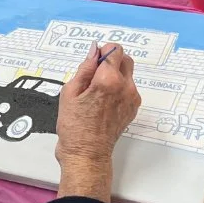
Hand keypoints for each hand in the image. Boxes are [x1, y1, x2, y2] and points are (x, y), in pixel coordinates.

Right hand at [55, 42, 141, 202]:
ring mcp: (132, 98)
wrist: (87, 153)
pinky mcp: (133, 108)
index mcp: (108, 80)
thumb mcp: (70, 92)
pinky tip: (102, 103)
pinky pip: (128, 89)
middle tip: (93, 76)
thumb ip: (85, 68)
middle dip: (111, 61)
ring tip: (96, 93)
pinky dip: (118, 89)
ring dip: (115, 76)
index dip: (101, 53)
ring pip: (128, 74)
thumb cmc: (74, 125)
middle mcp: (125, 87)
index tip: (91, 64)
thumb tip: (94, 51)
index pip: (114, 50)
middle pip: (125, 59)